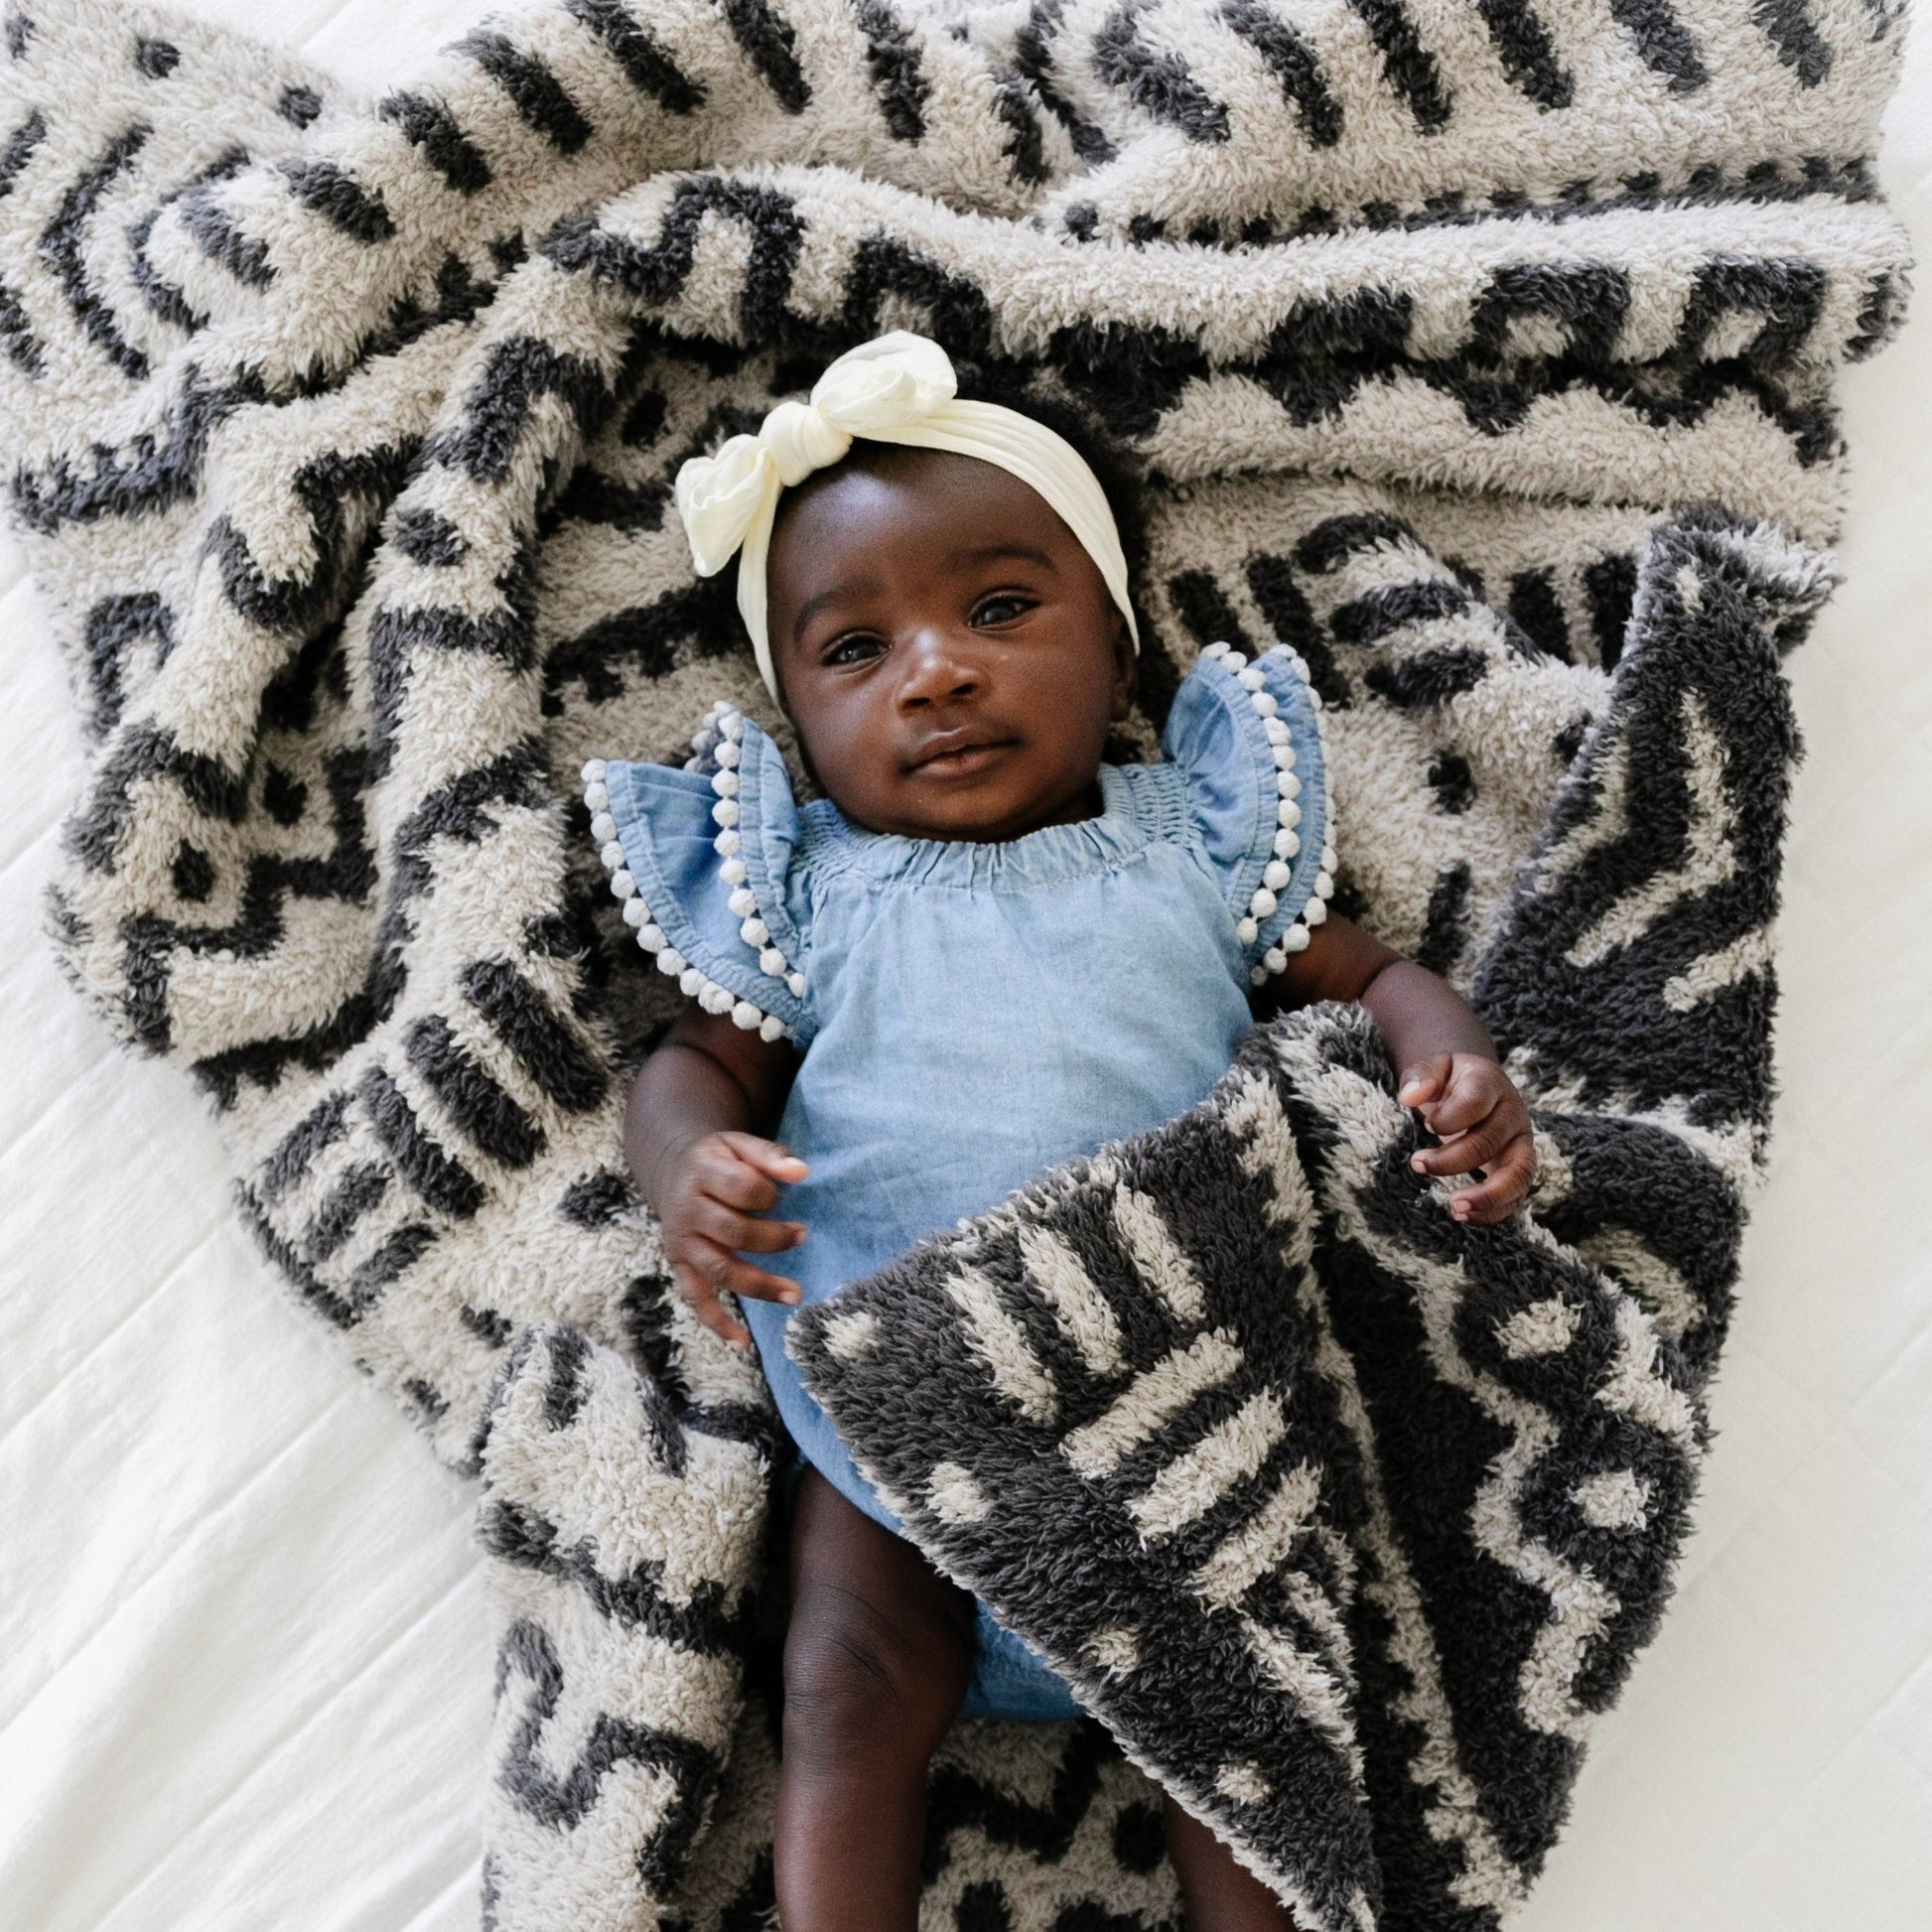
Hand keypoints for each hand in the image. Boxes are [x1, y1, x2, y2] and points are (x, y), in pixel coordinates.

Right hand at [655, 1131, 808, 1348]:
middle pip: (733, 1232)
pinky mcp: (680, 1266)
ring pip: (720, 1270)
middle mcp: (687, 1210)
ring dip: (759, 1285)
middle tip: (803, 1234)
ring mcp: (682, 1242)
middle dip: (773, 1238)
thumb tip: (803, 1173)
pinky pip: (696, 1299)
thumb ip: (770, 1156)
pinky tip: (742, 1342)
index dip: (768, 1194)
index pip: (741, 1188)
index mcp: (702, 1172)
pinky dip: (717, 1323)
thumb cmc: (718, 1160)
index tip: (783, 1196)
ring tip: (795, 1293)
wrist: (672, 1170)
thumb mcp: (739, 1145)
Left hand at [1398, 1054, 1534, 1224]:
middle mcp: (1512, 1114)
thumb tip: (1409, 1098)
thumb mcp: (1434, 1066)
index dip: (1449, 1118)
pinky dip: (1492, 1211)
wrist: (1477, 1086)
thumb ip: (1420, 1076)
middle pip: (1490, 1142)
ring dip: (1488, 1196)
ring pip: (1519, 1174)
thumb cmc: (1451, 1080)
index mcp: (1490, 1083)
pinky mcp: (1519, 1167)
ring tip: (1455, 1207)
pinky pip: (1516, 1196)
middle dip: (1451, 1160)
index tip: (1427, 1125)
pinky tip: (1462, 1215)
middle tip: (1417, 1163)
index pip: (1476, 1102)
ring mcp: (1520, 1143)